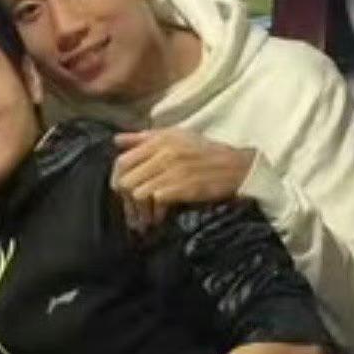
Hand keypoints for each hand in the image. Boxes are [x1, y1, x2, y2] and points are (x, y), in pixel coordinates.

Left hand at [111, 129, 254, 232]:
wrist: (237, 167)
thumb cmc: (204, 152)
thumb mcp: (175, 136)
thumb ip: (143, 138)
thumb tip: (116, 140)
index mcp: (159, 140)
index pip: (122, 161)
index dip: (117, 180)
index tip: (122, 193)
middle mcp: (164, 153)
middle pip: (125, 179)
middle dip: (125, 199)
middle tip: (132, 210)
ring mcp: (173, 170)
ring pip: (136, 192)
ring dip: (139, 209)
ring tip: (145, 217)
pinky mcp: (183, 186)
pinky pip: (155, 201)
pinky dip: (154, 212)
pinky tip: (159, 218)